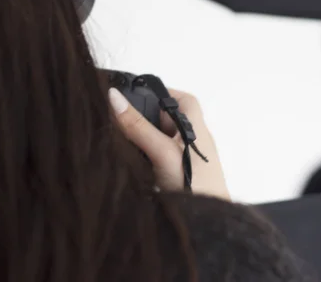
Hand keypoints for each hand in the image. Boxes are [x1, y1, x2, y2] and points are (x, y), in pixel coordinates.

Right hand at [109, 88, 230, 200]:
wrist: (207, 227)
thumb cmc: (193, 187)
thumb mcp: (162, 153)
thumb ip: (138, 126)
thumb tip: (113, 96)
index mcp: (196, 128)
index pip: (181, 99)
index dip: (160, 93)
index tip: (133, 94)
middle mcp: (192, 141)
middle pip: (166, 119)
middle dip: (143, 118)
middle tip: (117, 120)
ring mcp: (186, 161)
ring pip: (159, 140)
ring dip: (140, 139)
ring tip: (116, 140)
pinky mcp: (177, 178)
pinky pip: (157, 159)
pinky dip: (143, 157)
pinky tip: (128, 163)